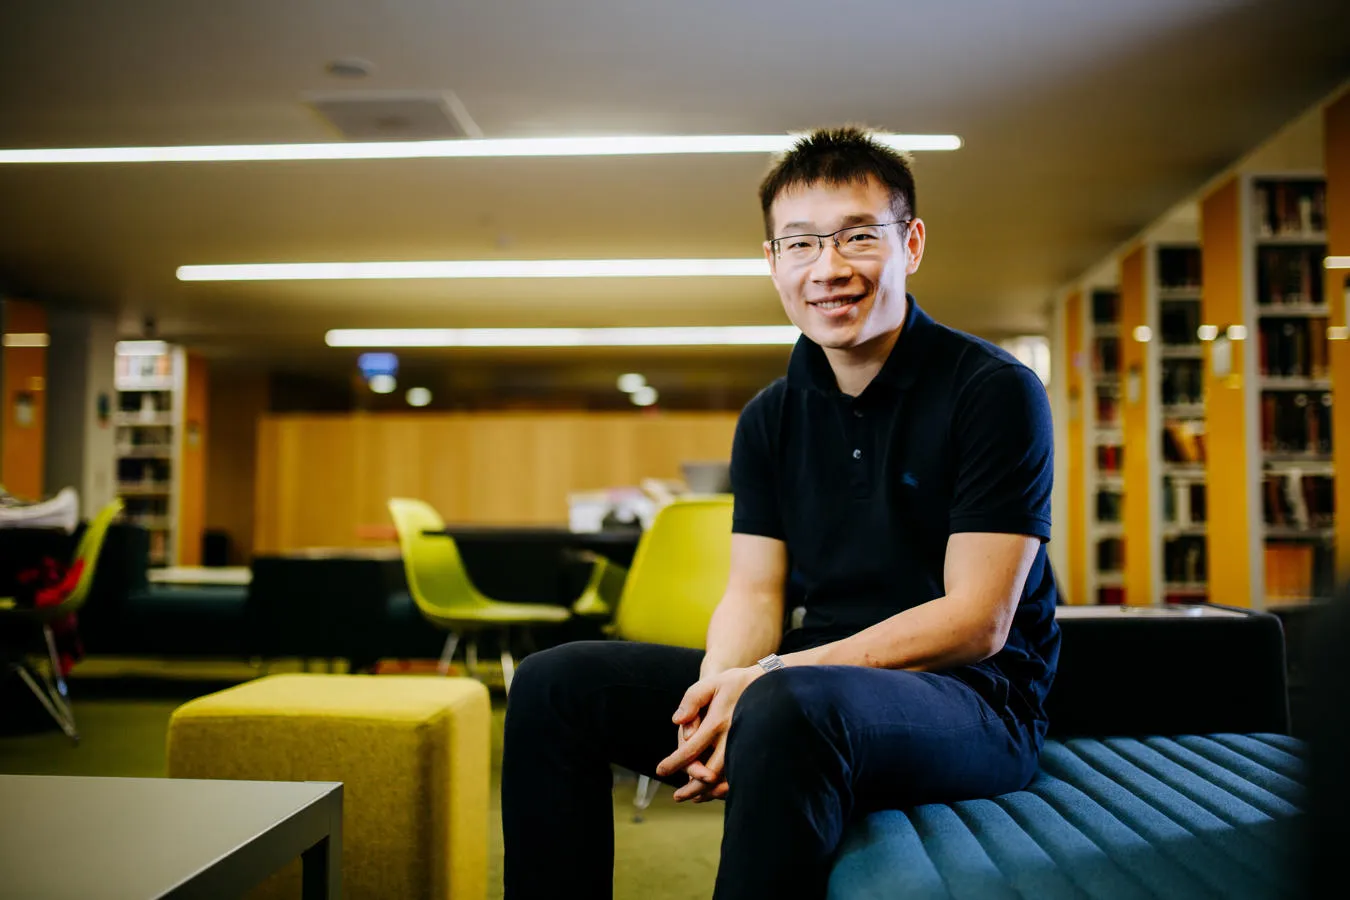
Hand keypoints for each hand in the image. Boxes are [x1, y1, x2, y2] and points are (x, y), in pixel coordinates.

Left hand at [656, 666, 761, 800]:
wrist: (769, 685)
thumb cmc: (733, 683)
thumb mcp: (710, 684)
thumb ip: (692, 700)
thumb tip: (677, 722)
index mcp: (718, 722)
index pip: (691, 750)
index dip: (673, 763)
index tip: (660, 771)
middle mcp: (732, 738)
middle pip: (709, 772)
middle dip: (692, 787)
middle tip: (677, 797)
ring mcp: (745, 746)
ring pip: (725, 778)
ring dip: (708, 791)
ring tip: (694, 798)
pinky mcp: (753, 751)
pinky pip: (738, 775)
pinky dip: (725, 787)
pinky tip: (715, 792)